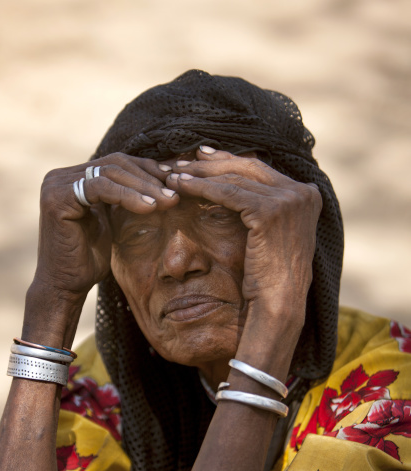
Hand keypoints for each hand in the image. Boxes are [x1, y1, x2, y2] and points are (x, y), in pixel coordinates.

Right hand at [25, 154, 178, 342]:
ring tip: (167, 202)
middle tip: (175, 194)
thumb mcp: (110, 223)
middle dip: (149, 178)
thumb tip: (158, 181)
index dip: (147, 170)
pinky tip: (149, 208)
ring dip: (143, 187)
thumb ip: (122, 200)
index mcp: (72, 178)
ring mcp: (56, 185)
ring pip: (110, 173)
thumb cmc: (89, 261)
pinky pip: (100, 188)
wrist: (65, 286)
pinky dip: (127, 196)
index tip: (175, 184)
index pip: (117, 164)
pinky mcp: (57, 198)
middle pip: (115, 164)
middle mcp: (61, 177)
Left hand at [166, 148, 321, 323]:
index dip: (228, 161)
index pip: (260, 169)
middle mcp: (303, 192)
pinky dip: (202, 188)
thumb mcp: (271, 236)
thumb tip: (237, 187)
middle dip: (211, 163)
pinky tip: (180, 186)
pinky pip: (228, 193)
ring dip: (200, 175)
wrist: (280, 305)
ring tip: (173, 175)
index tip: (201, 156)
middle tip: (182, 161)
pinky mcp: (271, 210)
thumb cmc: (270, 279)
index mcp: (307, 195)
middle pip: (248, 167)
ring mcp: (289, 199)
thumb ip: (263, 209)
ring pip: (235, 178)